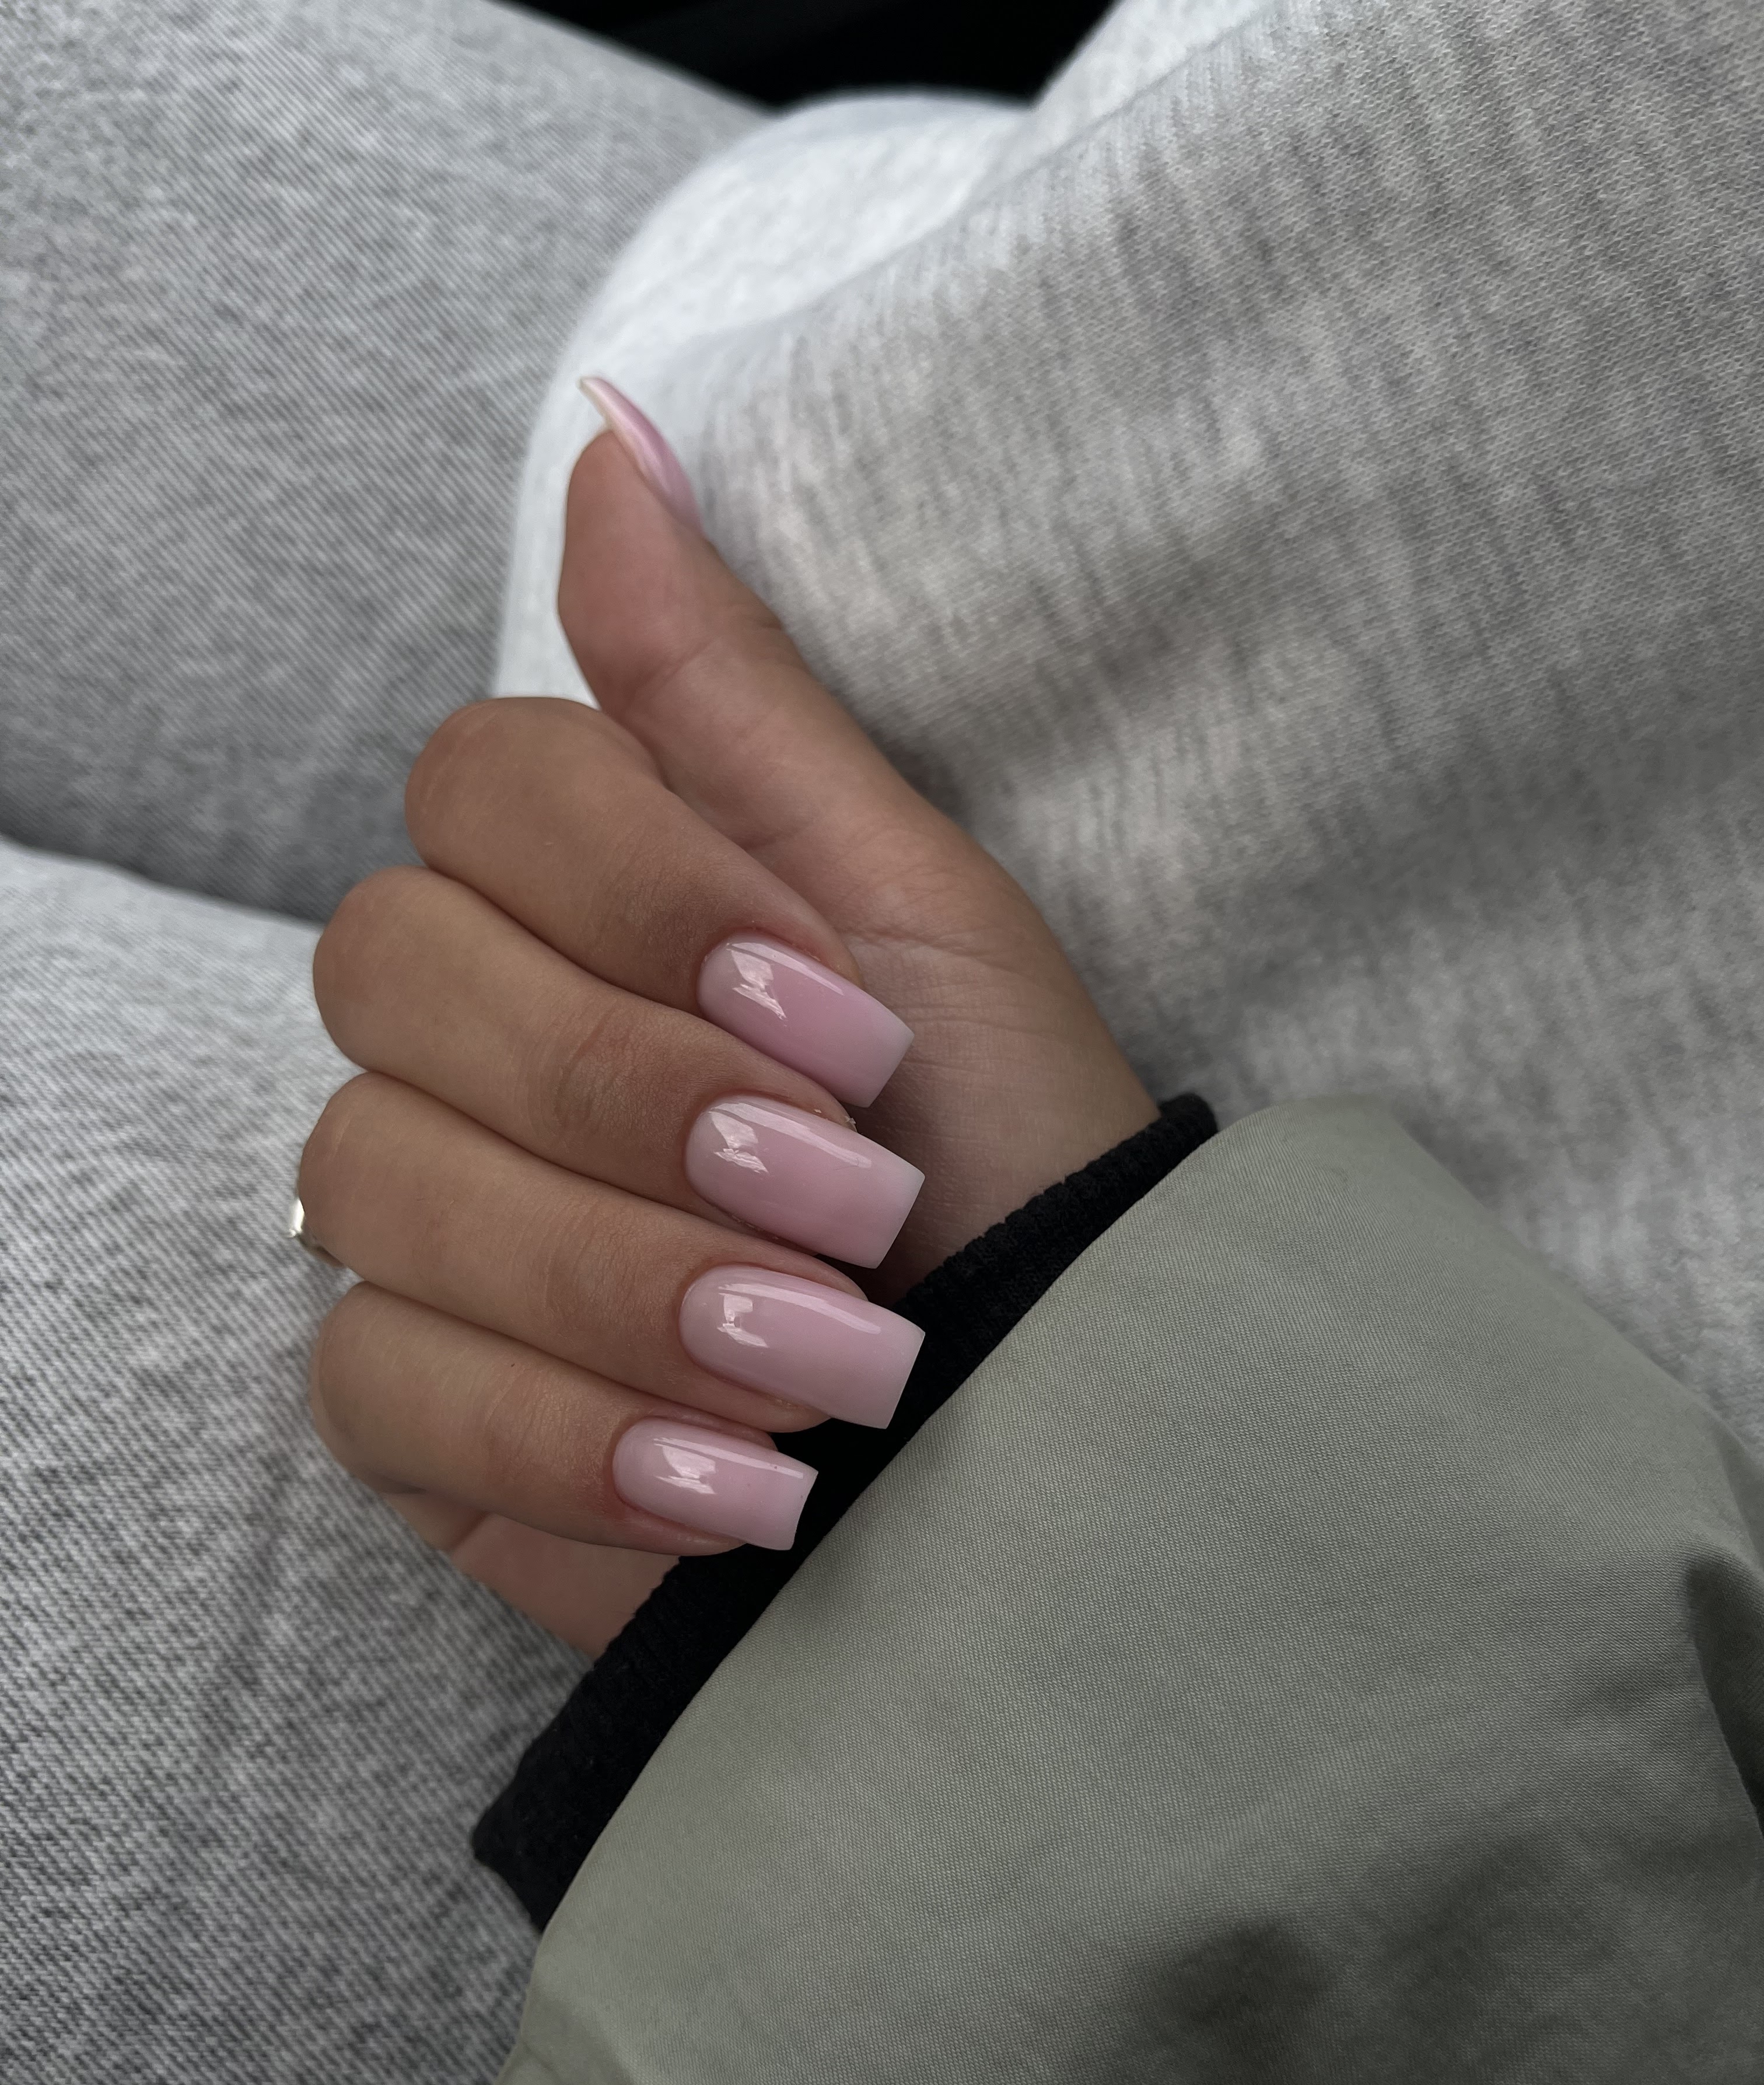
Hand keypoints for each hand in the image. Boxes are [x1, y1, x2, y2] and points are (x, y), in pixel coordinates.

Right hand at [299, 388, 1156, 1654]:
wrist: (1052, 1410)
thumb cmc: (1004, 1145)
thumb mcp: (910, 901)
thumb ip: (734, 697)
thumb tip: (613, 439)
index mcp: (588, 891)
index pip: (476, 794)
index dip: (641, 898)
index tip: (842, 1019)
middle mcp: (470, 1033)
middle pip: (391, 977)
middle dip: (639, 1101)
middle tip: (852, 1201)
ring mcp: (421, 1218)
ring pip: (376, 1187)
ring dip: (626, 1285)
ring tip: (832, 1367)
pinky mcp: (415, 1400)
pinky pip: (380, 1384)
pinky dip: (573, 1440)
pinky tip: (739, 1492)